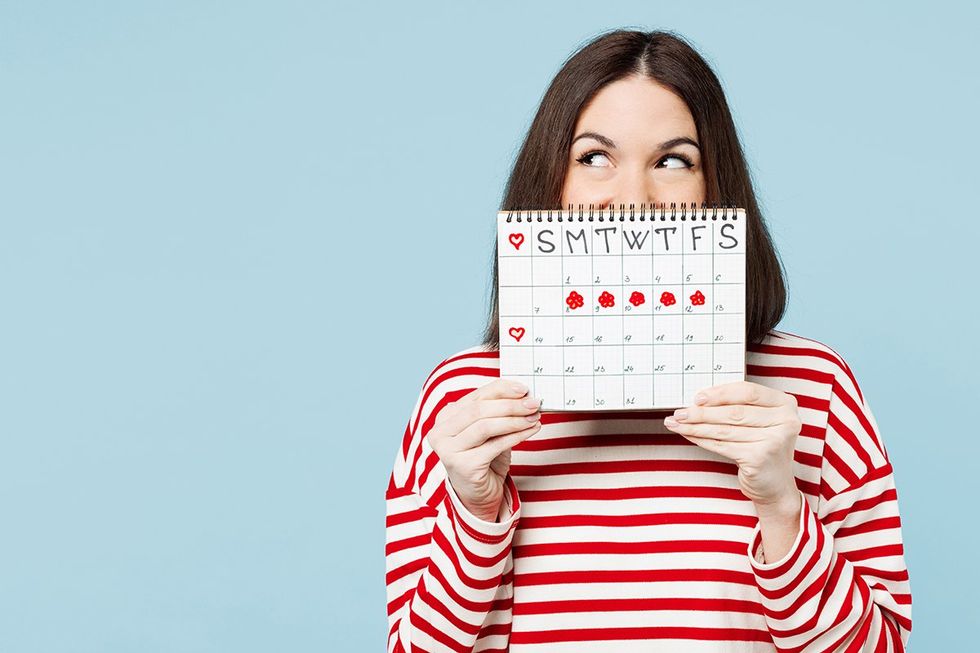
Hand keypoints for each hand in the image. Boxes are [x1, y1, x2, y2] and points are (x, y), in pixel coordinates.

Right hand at [426, 378, 540, 521]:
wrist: (478, 495)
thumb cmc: (484, 459)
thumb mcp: (489, 431)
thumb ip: (497, 412)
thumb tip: (524, 396)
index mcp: (446, 417)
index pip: (476, 396)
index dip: (501, 389)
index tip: (523, 388)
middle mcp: (441, 432)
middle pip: (479, 409)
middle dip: (510, 405)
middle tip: (534, 403)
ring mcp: (448, 450)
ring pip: (485, 426)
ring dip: (515, 420)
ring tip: (534, 417)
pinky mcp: (462, 466)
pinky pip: (494, 445)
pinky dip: (516, 435)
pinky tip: (531, 431)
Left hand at [663, 381, 802, 507]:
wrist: (775, 485)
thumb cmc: (763, 448)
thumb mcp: (759, 422)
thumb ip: (739, 407)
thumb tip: (698, 400)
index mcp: (786, 404)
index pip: (748, 391)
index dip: (720, 393)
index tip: (697, 398)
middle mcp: (785, 420)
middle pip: (734, 412)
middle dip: (701, 412)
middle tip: (679, 412)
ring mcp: (774, 440)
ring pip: (725, 429)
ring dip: (696, 426)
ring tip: (676, 423)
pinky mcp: (760, 457)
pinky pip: (722, 445)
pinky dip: (702, 439)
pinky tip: (688, 435)